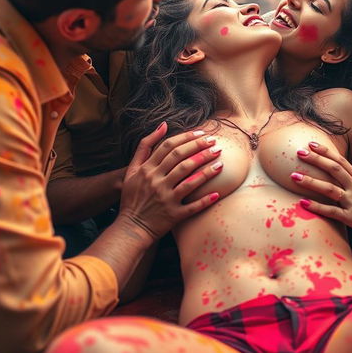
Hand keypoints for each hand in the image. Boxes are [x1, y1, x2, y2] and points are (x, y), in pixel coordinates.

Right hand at [119, 122, 222, 239]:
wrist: (130, 228)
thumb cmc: (133, 197)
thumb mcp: (132, 170)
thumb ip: (145, 146)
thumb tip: (163, 125)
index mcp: (147, 170)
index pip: (169, 147)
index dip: (187, 138)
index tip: (202, 133)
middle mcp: (156, 182)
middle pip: (181, 160)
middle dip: (200, 149)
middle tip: (215, 143)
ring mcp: (165, 199)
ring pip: (189, 181)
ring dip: (207, 170)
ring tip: (221, 162)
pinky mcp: (173, 215)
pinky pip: (192, 207)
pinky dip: (205, 200)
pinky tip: (218, 193)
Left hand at [292, 142, 351, 242]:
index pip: (341, 161)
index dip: (326, 152)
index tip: (312, 144)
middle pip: (332, 170)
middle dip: (314, 160)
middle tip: (298, 152)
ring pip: (328, 189)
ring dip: (310, 182)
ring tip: (293, 176)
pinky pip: (331, 212)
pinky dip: (317, 207)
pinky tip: (303, 203)